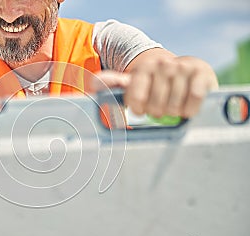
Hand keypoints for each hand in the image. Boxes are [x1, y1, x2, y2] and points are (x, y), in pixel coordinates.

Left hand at [91, 55, 218, 117]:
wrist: (188, 70)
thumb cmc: (156, 83)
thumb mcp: (135, 83)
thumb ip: (115, 83)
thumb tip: (93, 82)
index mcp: (143, 68)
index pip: (135, 97)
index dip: (138, 108)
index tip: (140, 109)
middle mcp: (162, 64)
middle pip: (155, 105)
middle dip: (157, 112)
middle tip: (160, 107)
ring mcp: (182, 67)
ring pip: (173, 105)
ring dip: (174, 112)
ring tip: (173, 106)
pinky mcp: (202, 72)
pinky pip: (193, 99)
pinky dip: (190, 109)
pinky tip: (187, 107)